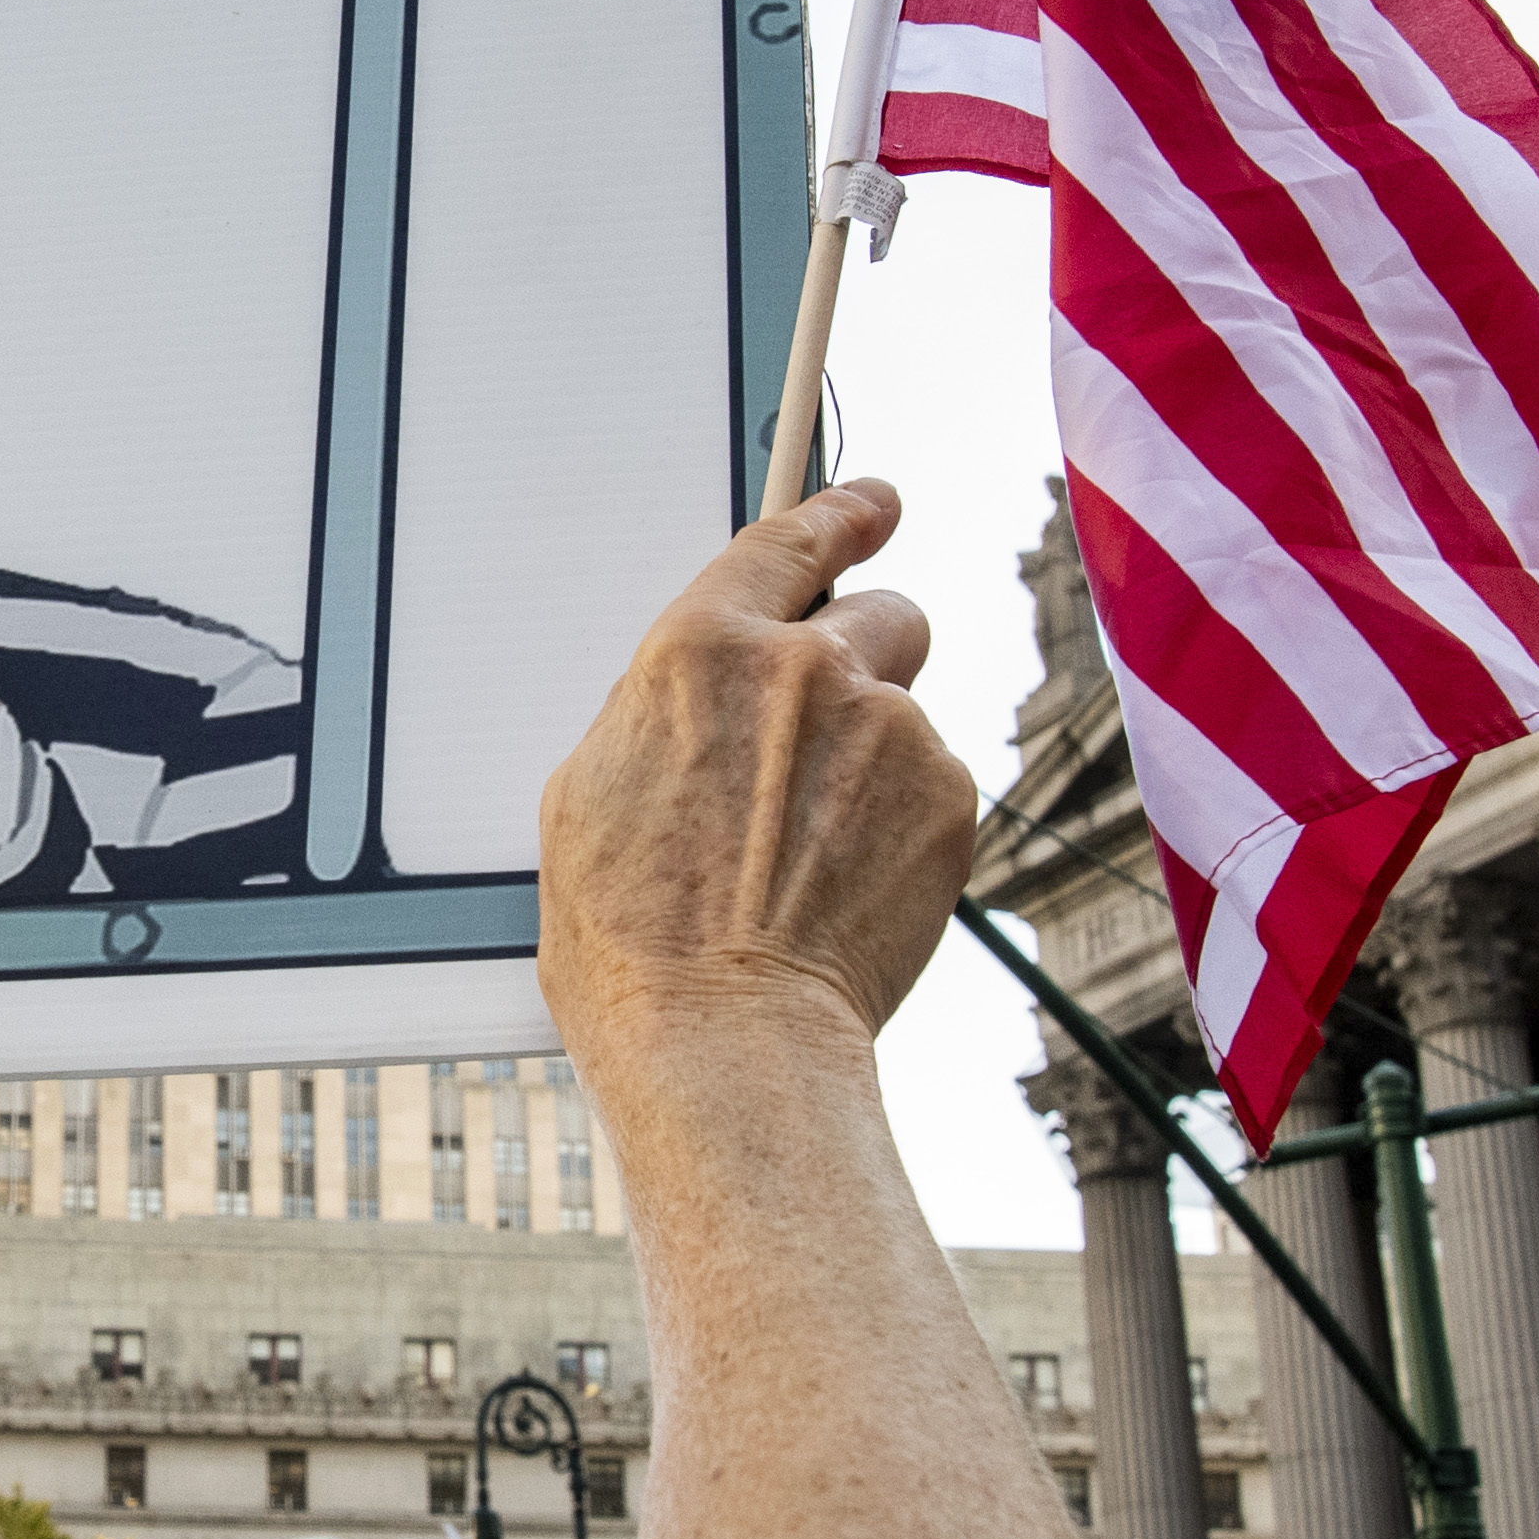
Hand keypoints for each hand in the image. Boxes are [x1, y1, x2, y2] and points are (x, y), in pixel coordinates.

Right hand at [536, 478, 974, 1053]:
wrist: (723, 1034)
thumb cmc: (631, 936)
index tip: (873, 504)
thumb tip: (699, 700)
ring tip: (817, 853)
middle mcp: (806, 667)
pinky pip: (936, 788)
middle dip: (866, 662)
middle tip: (834, 740)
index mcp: (701, 648)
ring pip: (907, 715)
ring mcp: (890, 729)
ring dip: (876, 761)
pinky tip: (852, 886)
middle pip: (882, 616)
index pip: (790, 541)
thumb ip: (664, 712)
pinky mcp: (948, 798)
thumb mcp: (590, 793)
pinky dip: (906, 825)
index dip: (841, 513)